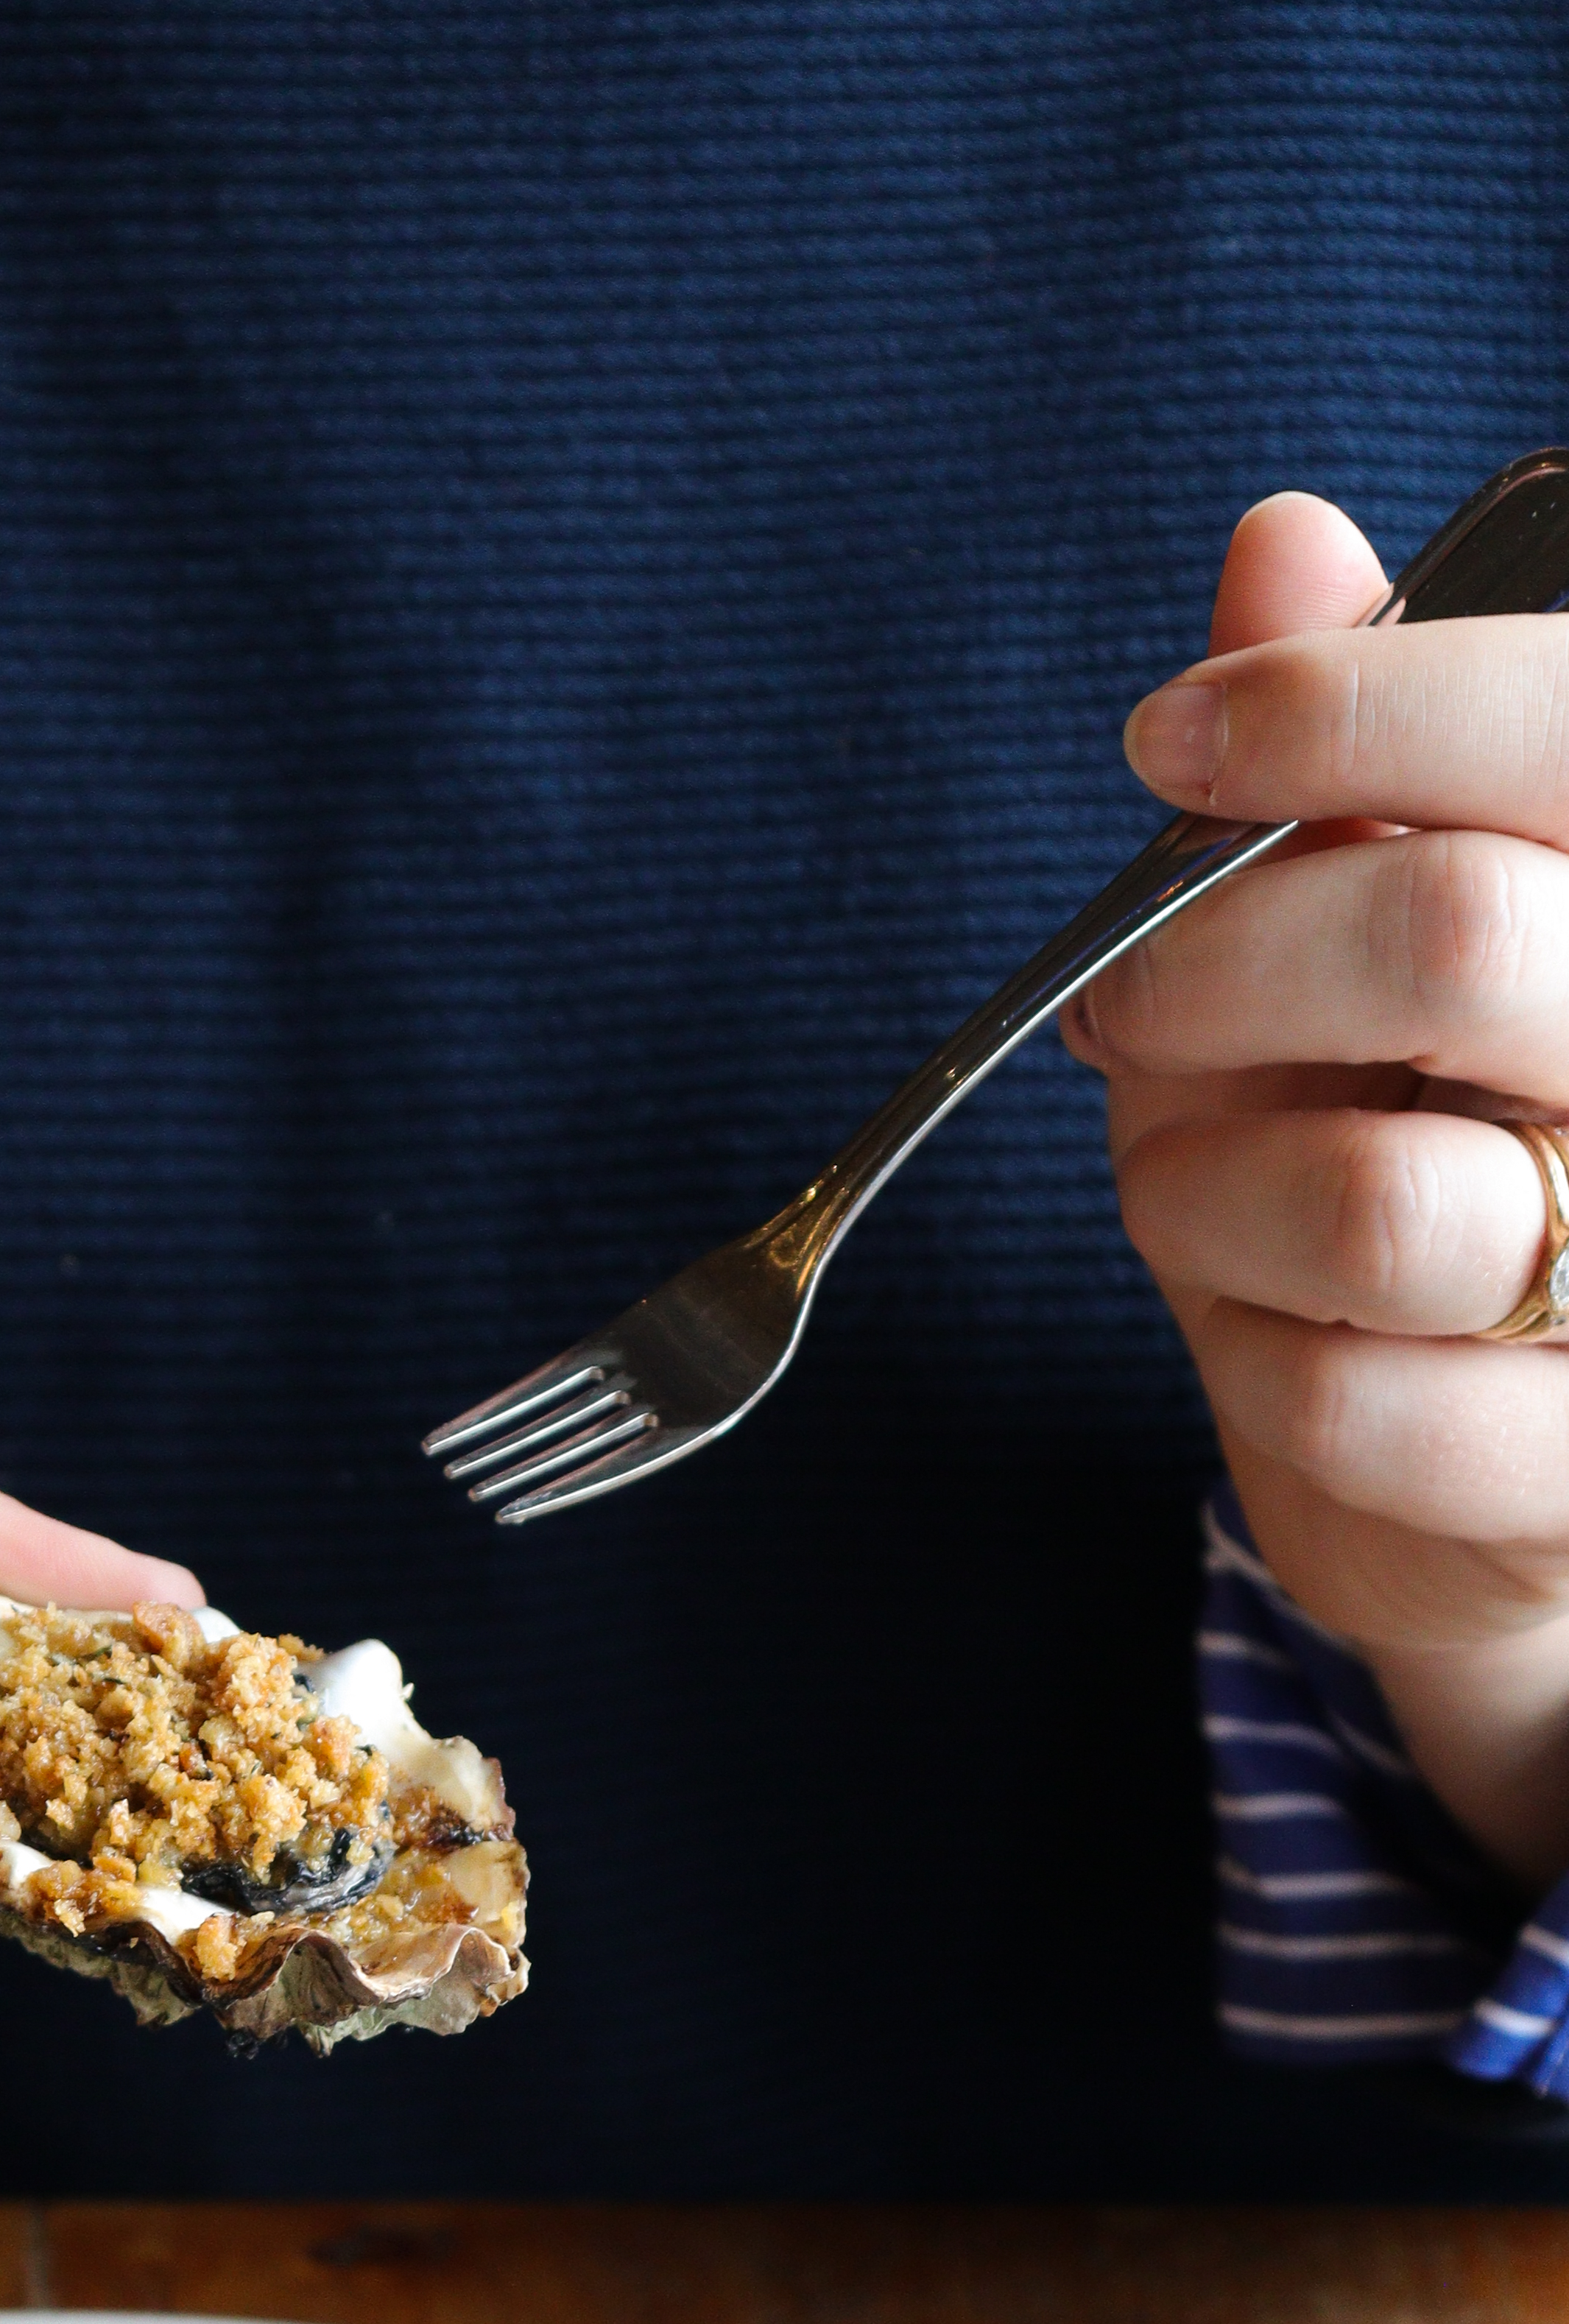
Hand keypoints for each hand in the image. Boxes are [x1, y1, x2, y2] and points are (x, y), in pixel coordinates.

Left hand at [1066, 491, 1568, 1883]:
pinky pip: (1352, 1409)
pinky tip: (1264, 1341)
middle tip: (1118, 1000)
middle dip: (1212, 964)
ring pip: (1375, 1200)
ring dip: (1204, 1194)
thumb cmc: (1431, 1144)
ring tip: (1190, 1193)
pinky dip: (1247, 1369)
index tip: (1174, 740)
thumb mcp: (1365, 931)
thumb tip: (1284, 542)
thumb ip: (1348, 747)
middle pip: (1446, 936)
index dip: (1336, 702)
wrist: (1497, 1460)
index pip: (1557, 721)